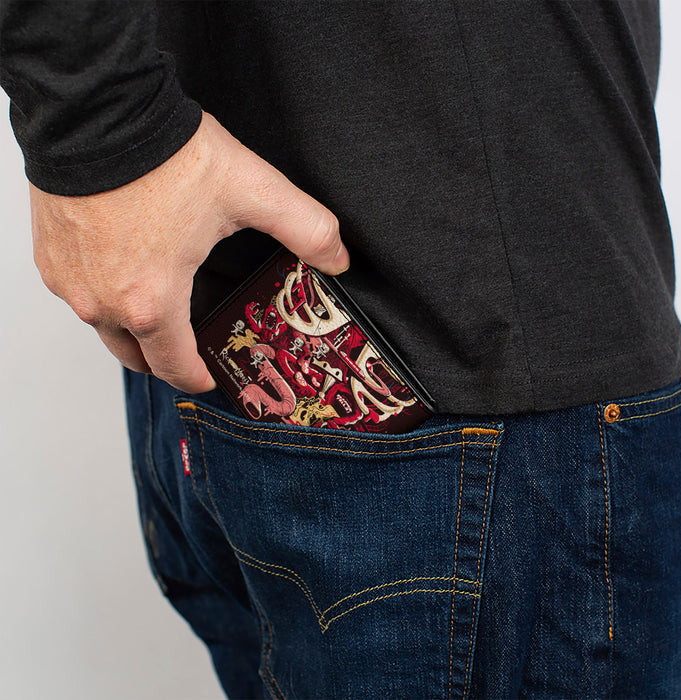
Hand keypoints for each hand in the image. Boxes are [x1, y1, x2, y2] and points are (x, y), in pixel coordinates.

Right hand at [30, 112, 348, 392]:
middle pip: (134, 357)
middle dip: (164, 361)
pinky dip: (104, 295)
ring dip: (133, 328)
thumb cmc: (164, 156)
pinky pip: (79, 294)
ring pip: (104, 327)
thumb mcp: (252, 192)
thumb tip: (338, 258)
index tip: (209, 377)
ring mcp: (70, 281)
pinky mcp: (49, 257)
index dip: (196, 379)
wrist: (96, 111)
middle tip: (188, 349)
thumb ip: (306, 229)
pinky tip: (126, 271)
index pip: (173, 367)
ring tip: (161, 309)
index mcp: (152, 301)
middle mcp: (103, 302)